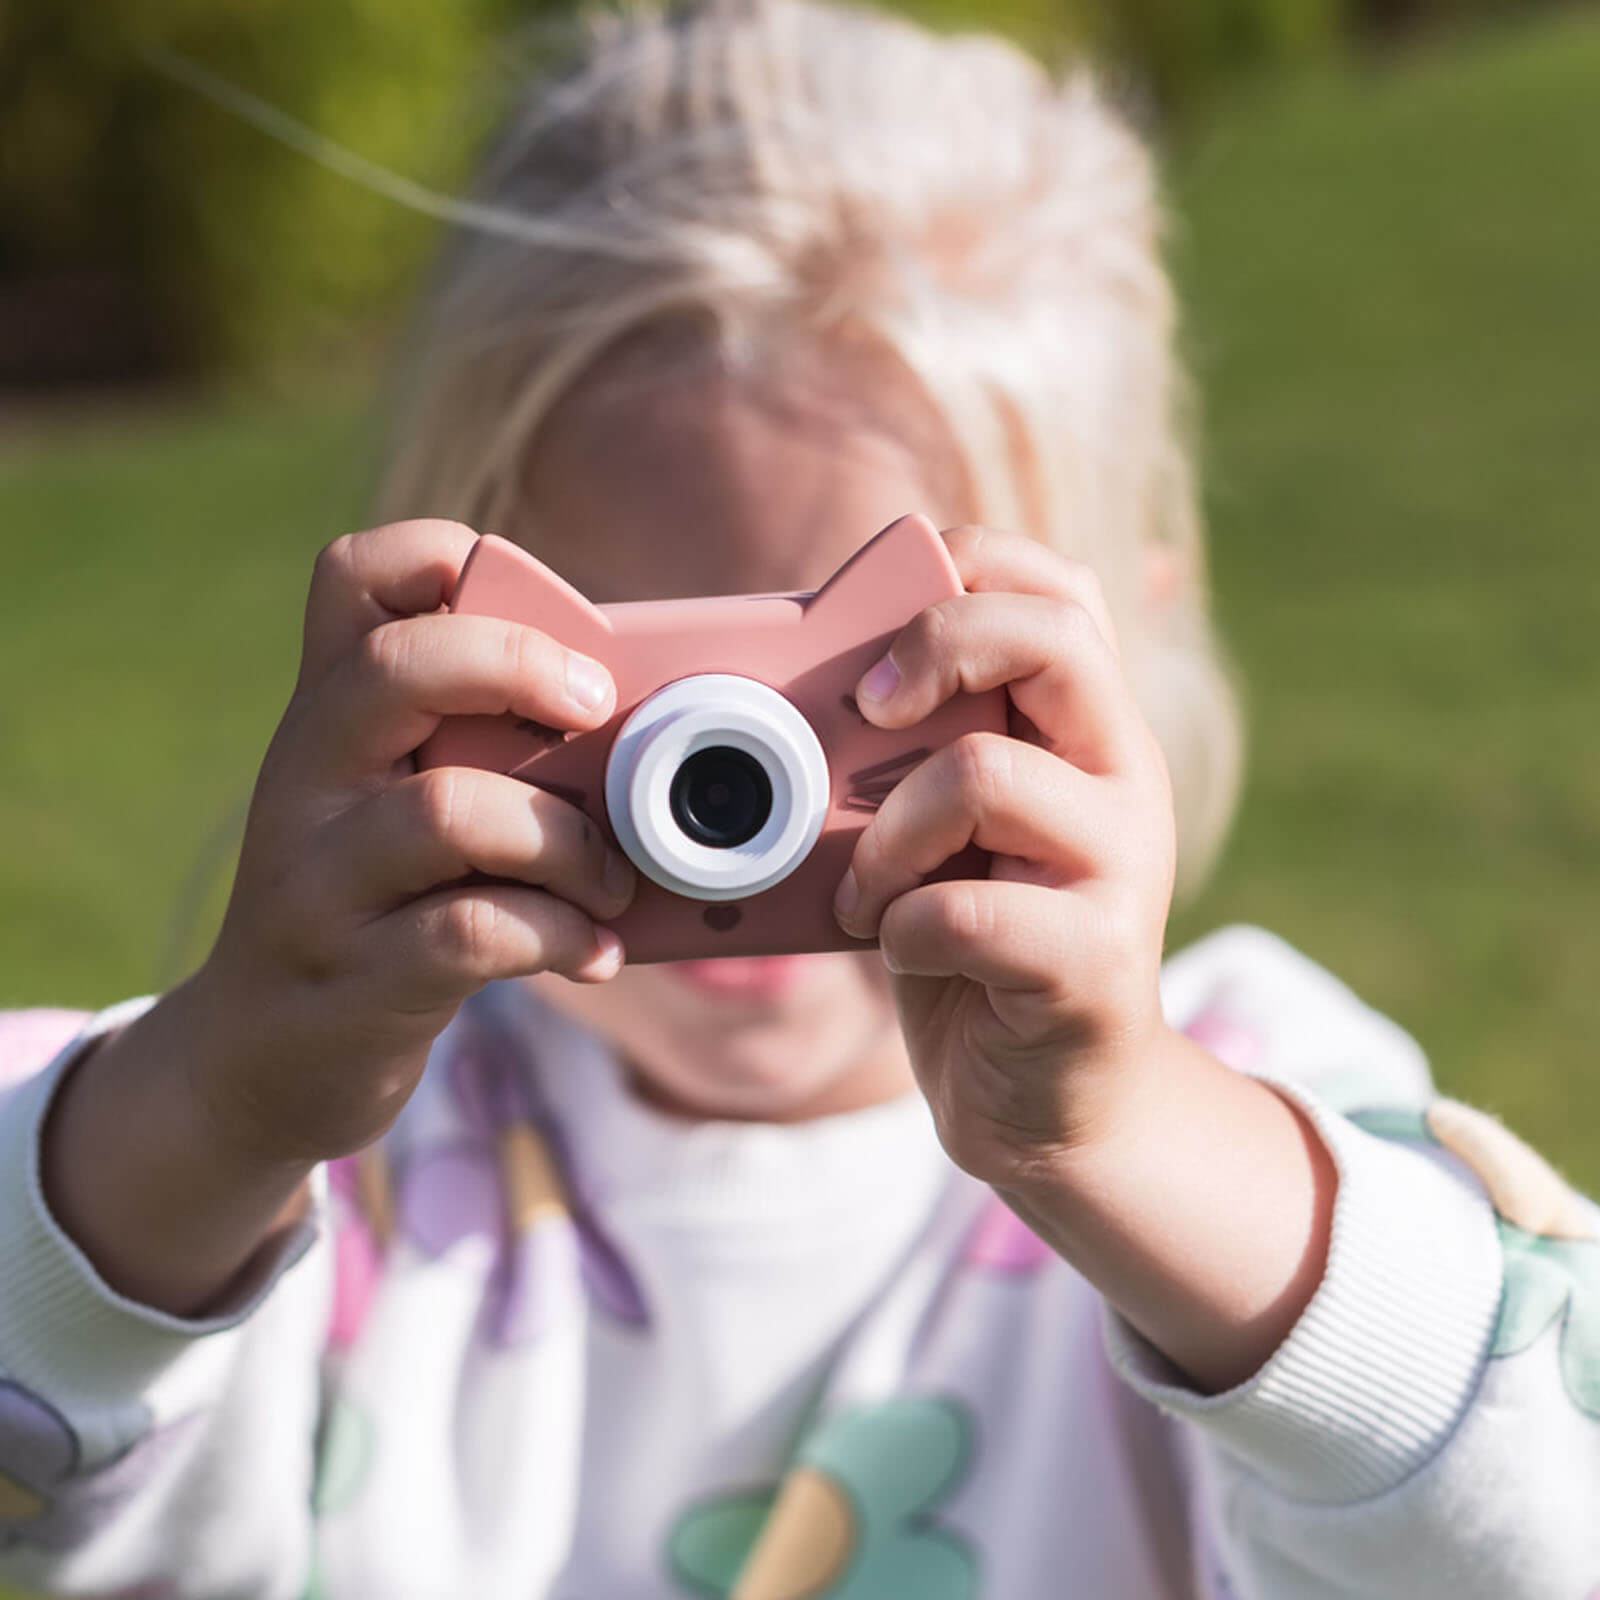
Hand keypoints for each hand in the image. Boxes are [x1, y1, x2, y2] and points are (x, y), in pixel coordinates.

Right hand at [185, 519, 637, 1163]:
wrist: (264, 1059)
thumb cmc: (380, 907)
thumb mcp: (401, 807)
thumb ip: (486, 752)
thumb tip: (647, 727)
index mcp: (330, 716)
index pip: (352, 577)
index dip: (445, 555)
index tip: (550, 614)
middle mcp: (307, 781)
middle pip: (397, 670)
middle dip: (521, 669)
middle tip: (598, 711)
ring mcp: (318, 883)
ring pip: (449, 812)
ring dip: (568, 841)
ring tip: (615, 880)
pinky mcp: (352, 980)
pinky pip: (471, 932)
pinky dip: (560, 933)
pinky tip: (594, 951)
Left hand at [831, 524, 1177, 1188]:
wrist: (1047, 1100)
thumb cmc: (975, 946)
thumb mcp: (943, 831)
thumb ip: (912, 756)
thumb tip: (800, 688)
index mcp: (1085, 729)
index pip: (1060, 589)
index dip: (970, 568)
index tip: (883, 637)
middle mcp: (1124, 777)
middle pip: (1052, 640)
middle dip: (934, 649)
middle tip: (866, 710)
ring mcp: (1124, 866)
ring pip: (983, 775)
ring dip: (883, 836)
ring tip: (864, 890)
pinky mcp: (1096, 961)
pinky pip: (964, 910)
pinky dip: (898, 927)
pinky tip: (898, 948)